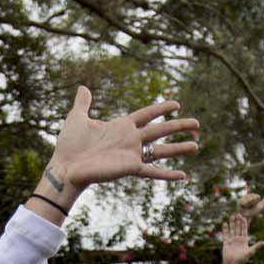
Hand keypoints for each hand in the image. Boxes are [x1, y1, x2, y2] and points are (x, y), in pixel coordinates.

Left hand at [42, 85, 198, 196]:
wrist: (65, 167)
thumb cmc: (69, 145)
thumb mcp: (77, 118)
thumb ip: (83, 103)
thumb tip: (83, 87)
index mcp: (121, 126)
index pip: (147, 114)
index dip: (161, 109)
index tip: (177, 104)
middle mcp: (130, 139)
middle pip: (160, 130)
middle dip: (179, 126)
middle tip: (197, 124)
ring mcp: (131, 154)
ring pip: (161, 150)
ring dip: (179, 148)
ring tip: (196, 145)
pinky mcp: (130, 168)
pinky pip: (153, 171)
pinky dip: (168, 174)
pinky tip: (183, 175)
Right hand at [221, 189, 263, 263]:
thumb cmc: (242, 260)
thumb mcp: (250, 252)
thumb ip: (257, 246)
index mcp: (244, 240)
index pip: (244, 229)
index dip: (244, 223)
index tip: (243, 217)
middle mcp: (238, 239)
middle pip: (238, 228)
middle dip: (238, 221)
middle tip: (237, 213)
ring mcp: (232, 240)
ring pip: (232, 229)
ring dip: (232, 223)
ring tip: (231, 216)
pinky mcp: (226, 243)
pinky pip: (226, 234)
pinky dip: (225, 229)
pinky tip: (224, 223)